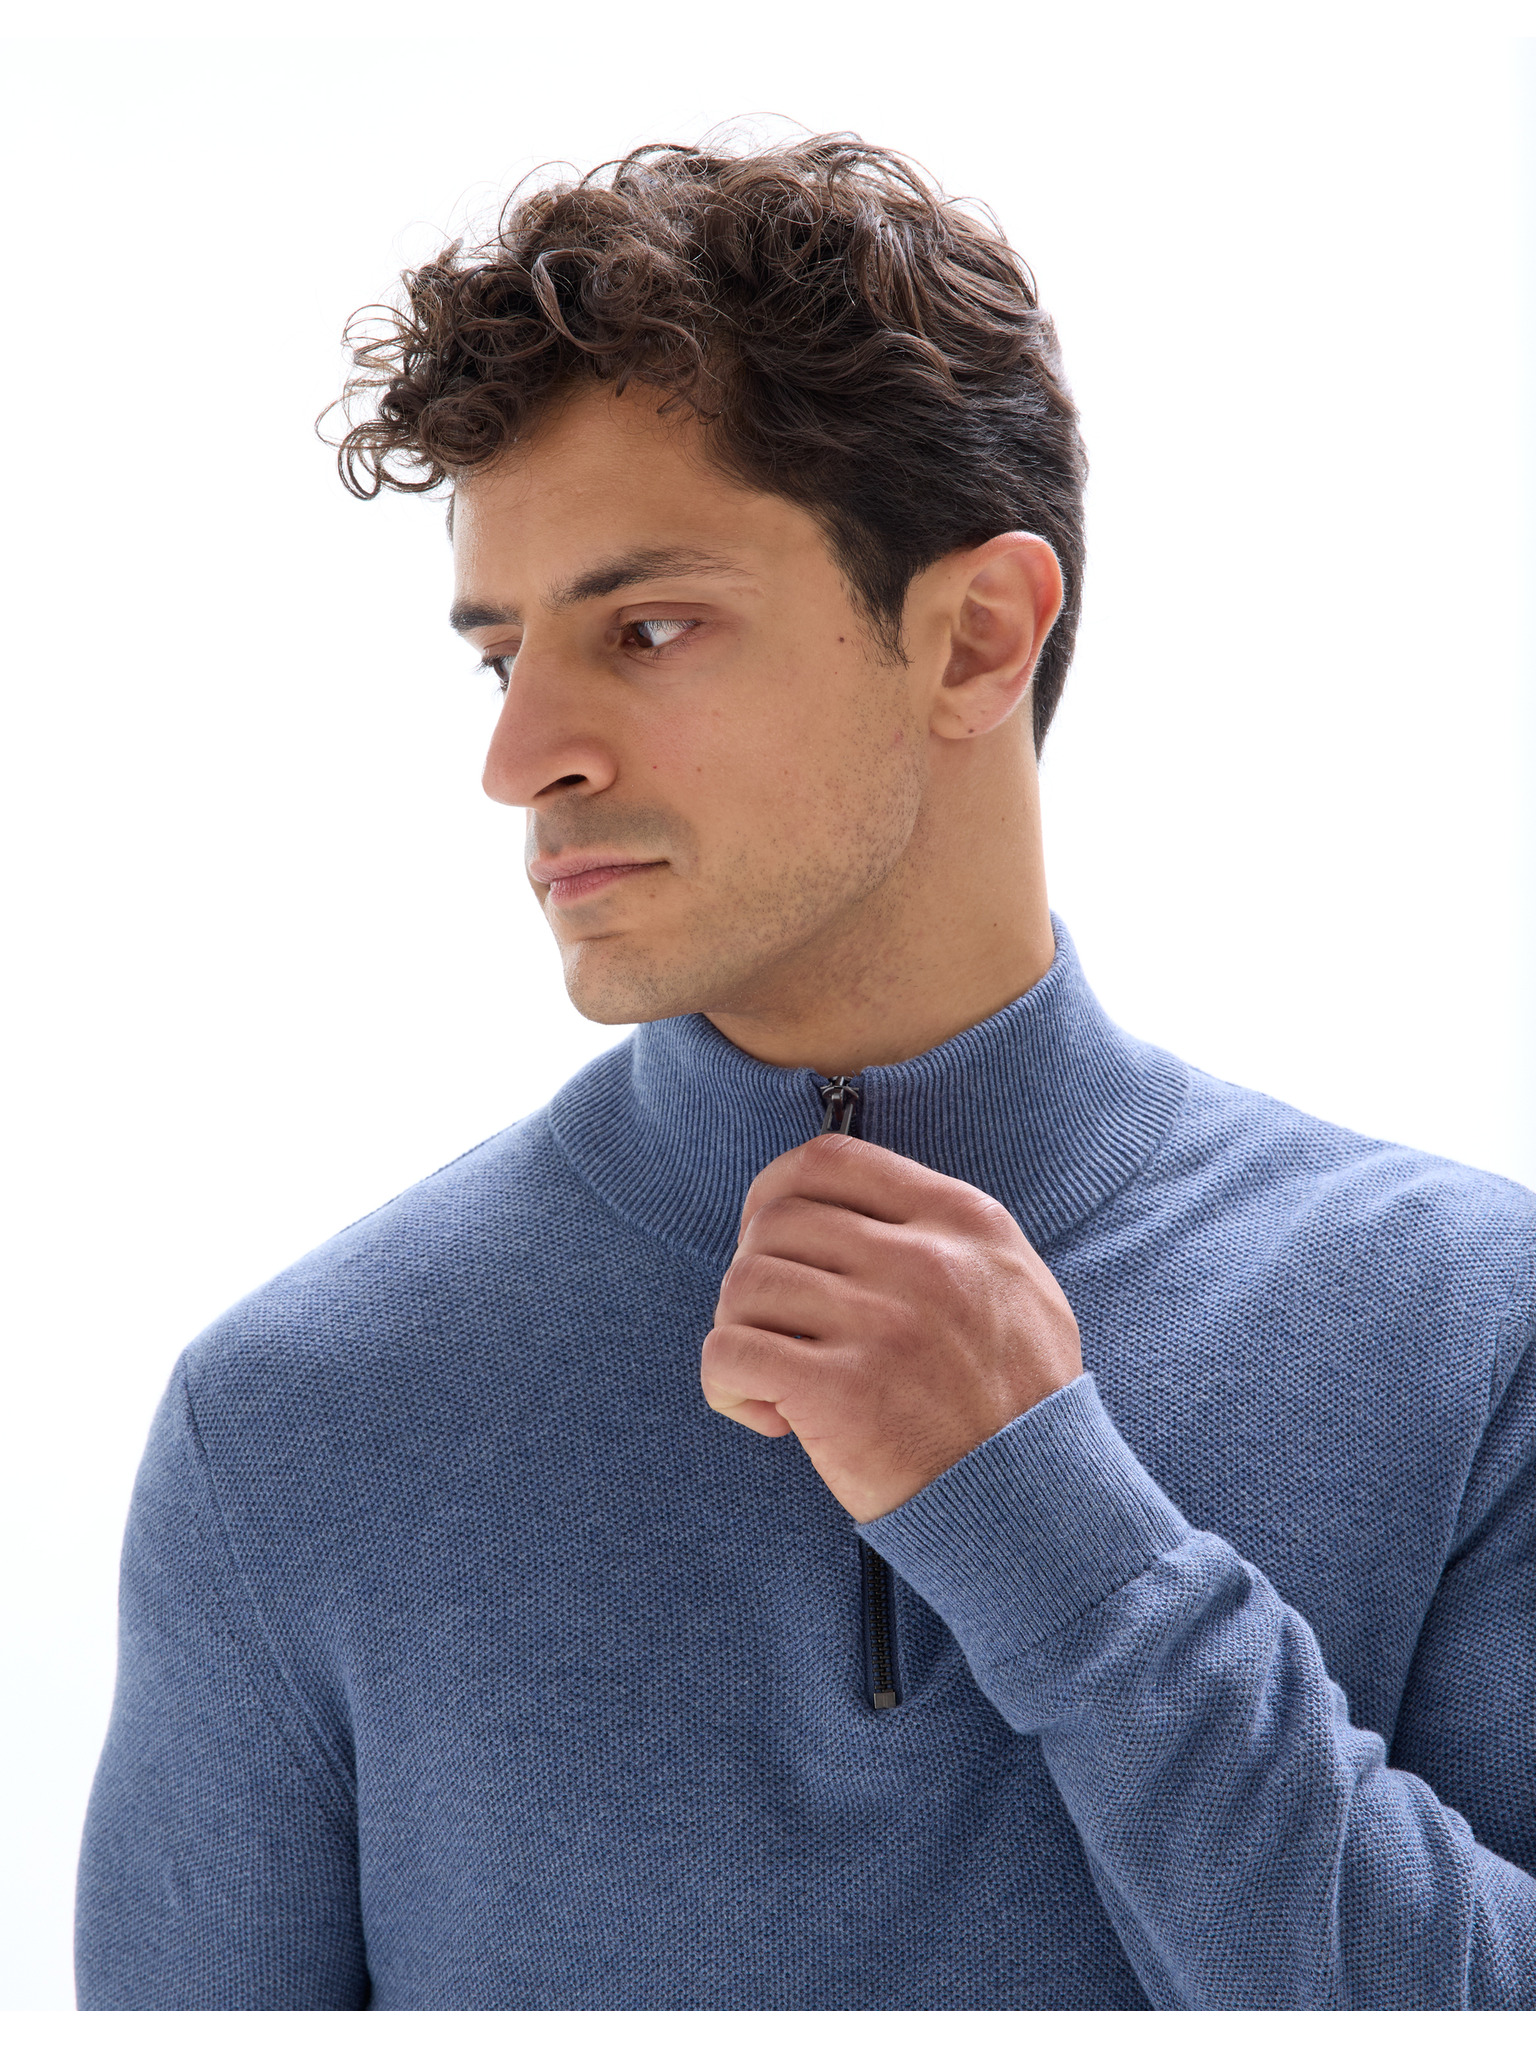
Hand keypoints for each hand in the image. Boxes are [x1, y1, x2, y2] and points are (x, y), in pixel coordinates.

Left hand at [701, 1133, 1082, 1521]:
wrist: (1038, 1503)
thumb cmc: (1019, 1400)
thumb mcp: (1015, 1282)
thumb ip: (943, 1232)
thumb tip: (846, 1207)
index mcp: (962, 1220)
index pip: (829, 1160)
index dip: (774, 1191)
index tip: (766, 1237)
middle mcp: (923, 1261)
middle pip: (775, 1222)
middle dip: (755, 1271)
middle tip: (778, 1327)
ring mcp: (882, 1325)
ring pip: (744, 1283)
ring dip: (740, 1329)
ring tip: (775, 1374)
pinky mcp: (841, 1393)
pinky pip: (730, 1352)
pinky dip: (727, 1383)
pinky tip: (769, 1415)